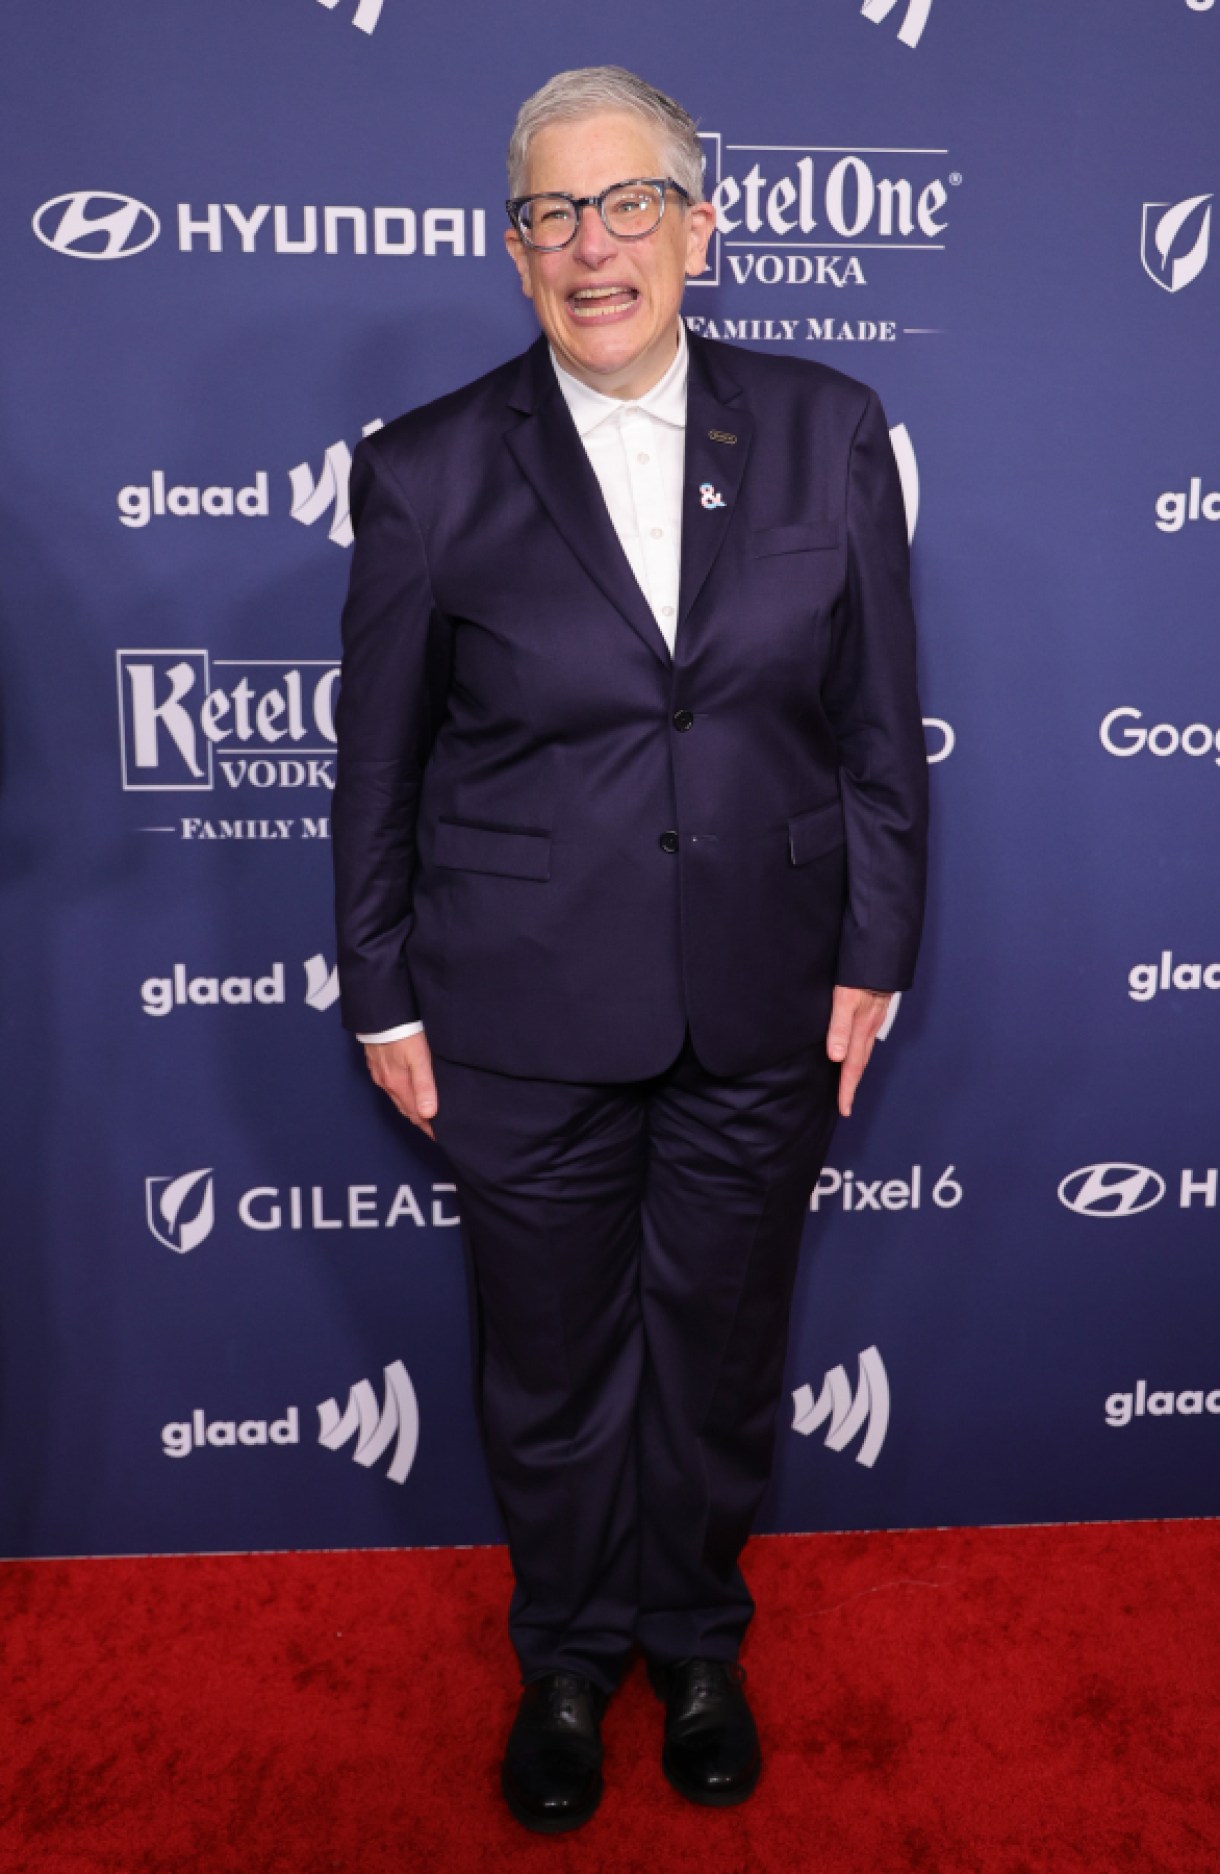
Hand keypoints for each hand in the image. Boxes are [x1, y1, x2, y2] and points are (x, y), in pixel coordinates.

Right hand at [362, 1031, 438, 1139]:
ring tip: (424, 1113)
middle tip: (436, 1128)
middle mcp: (387, 1084)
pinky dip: (401, 1094)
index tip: (440, 1136)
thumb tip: (429, 1114)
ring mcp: (380, 1075)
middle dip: (421, 1120)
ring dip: (411, 1107)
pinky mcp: (377, 1065)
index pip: (416, 1115)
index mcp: (399, 1085)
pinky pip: (390, 1086)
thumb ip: (425, 1086)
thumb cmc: (403, 1033)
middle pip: (407, 1109)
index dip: (429, 1127)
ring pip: (398, 1098)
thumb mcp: (419, 1058)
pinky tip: (406, 1090)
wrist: (380, 1014)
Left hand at [826, 985, 892, 1118]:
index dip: (847, 1089)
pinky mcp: (874, 1008)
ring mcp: (874, 1018)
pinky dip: (860, 1050)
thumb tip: (835, 1058)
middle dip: (852, 1084)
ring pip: (863, 1050)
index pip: (852, 1067)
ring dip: (856, 1068)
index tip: (844, 1109)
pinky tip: (855, 1047)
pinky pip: (866, 1036)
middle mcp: (869, 1027)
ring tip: (848, 1081)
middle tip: (845, 1103)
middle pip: (860, 1063)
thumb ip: (839, 1027)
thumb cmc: (861, 973)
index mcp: (861, 1029)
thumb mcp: (845, 998)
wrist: (880, 951)